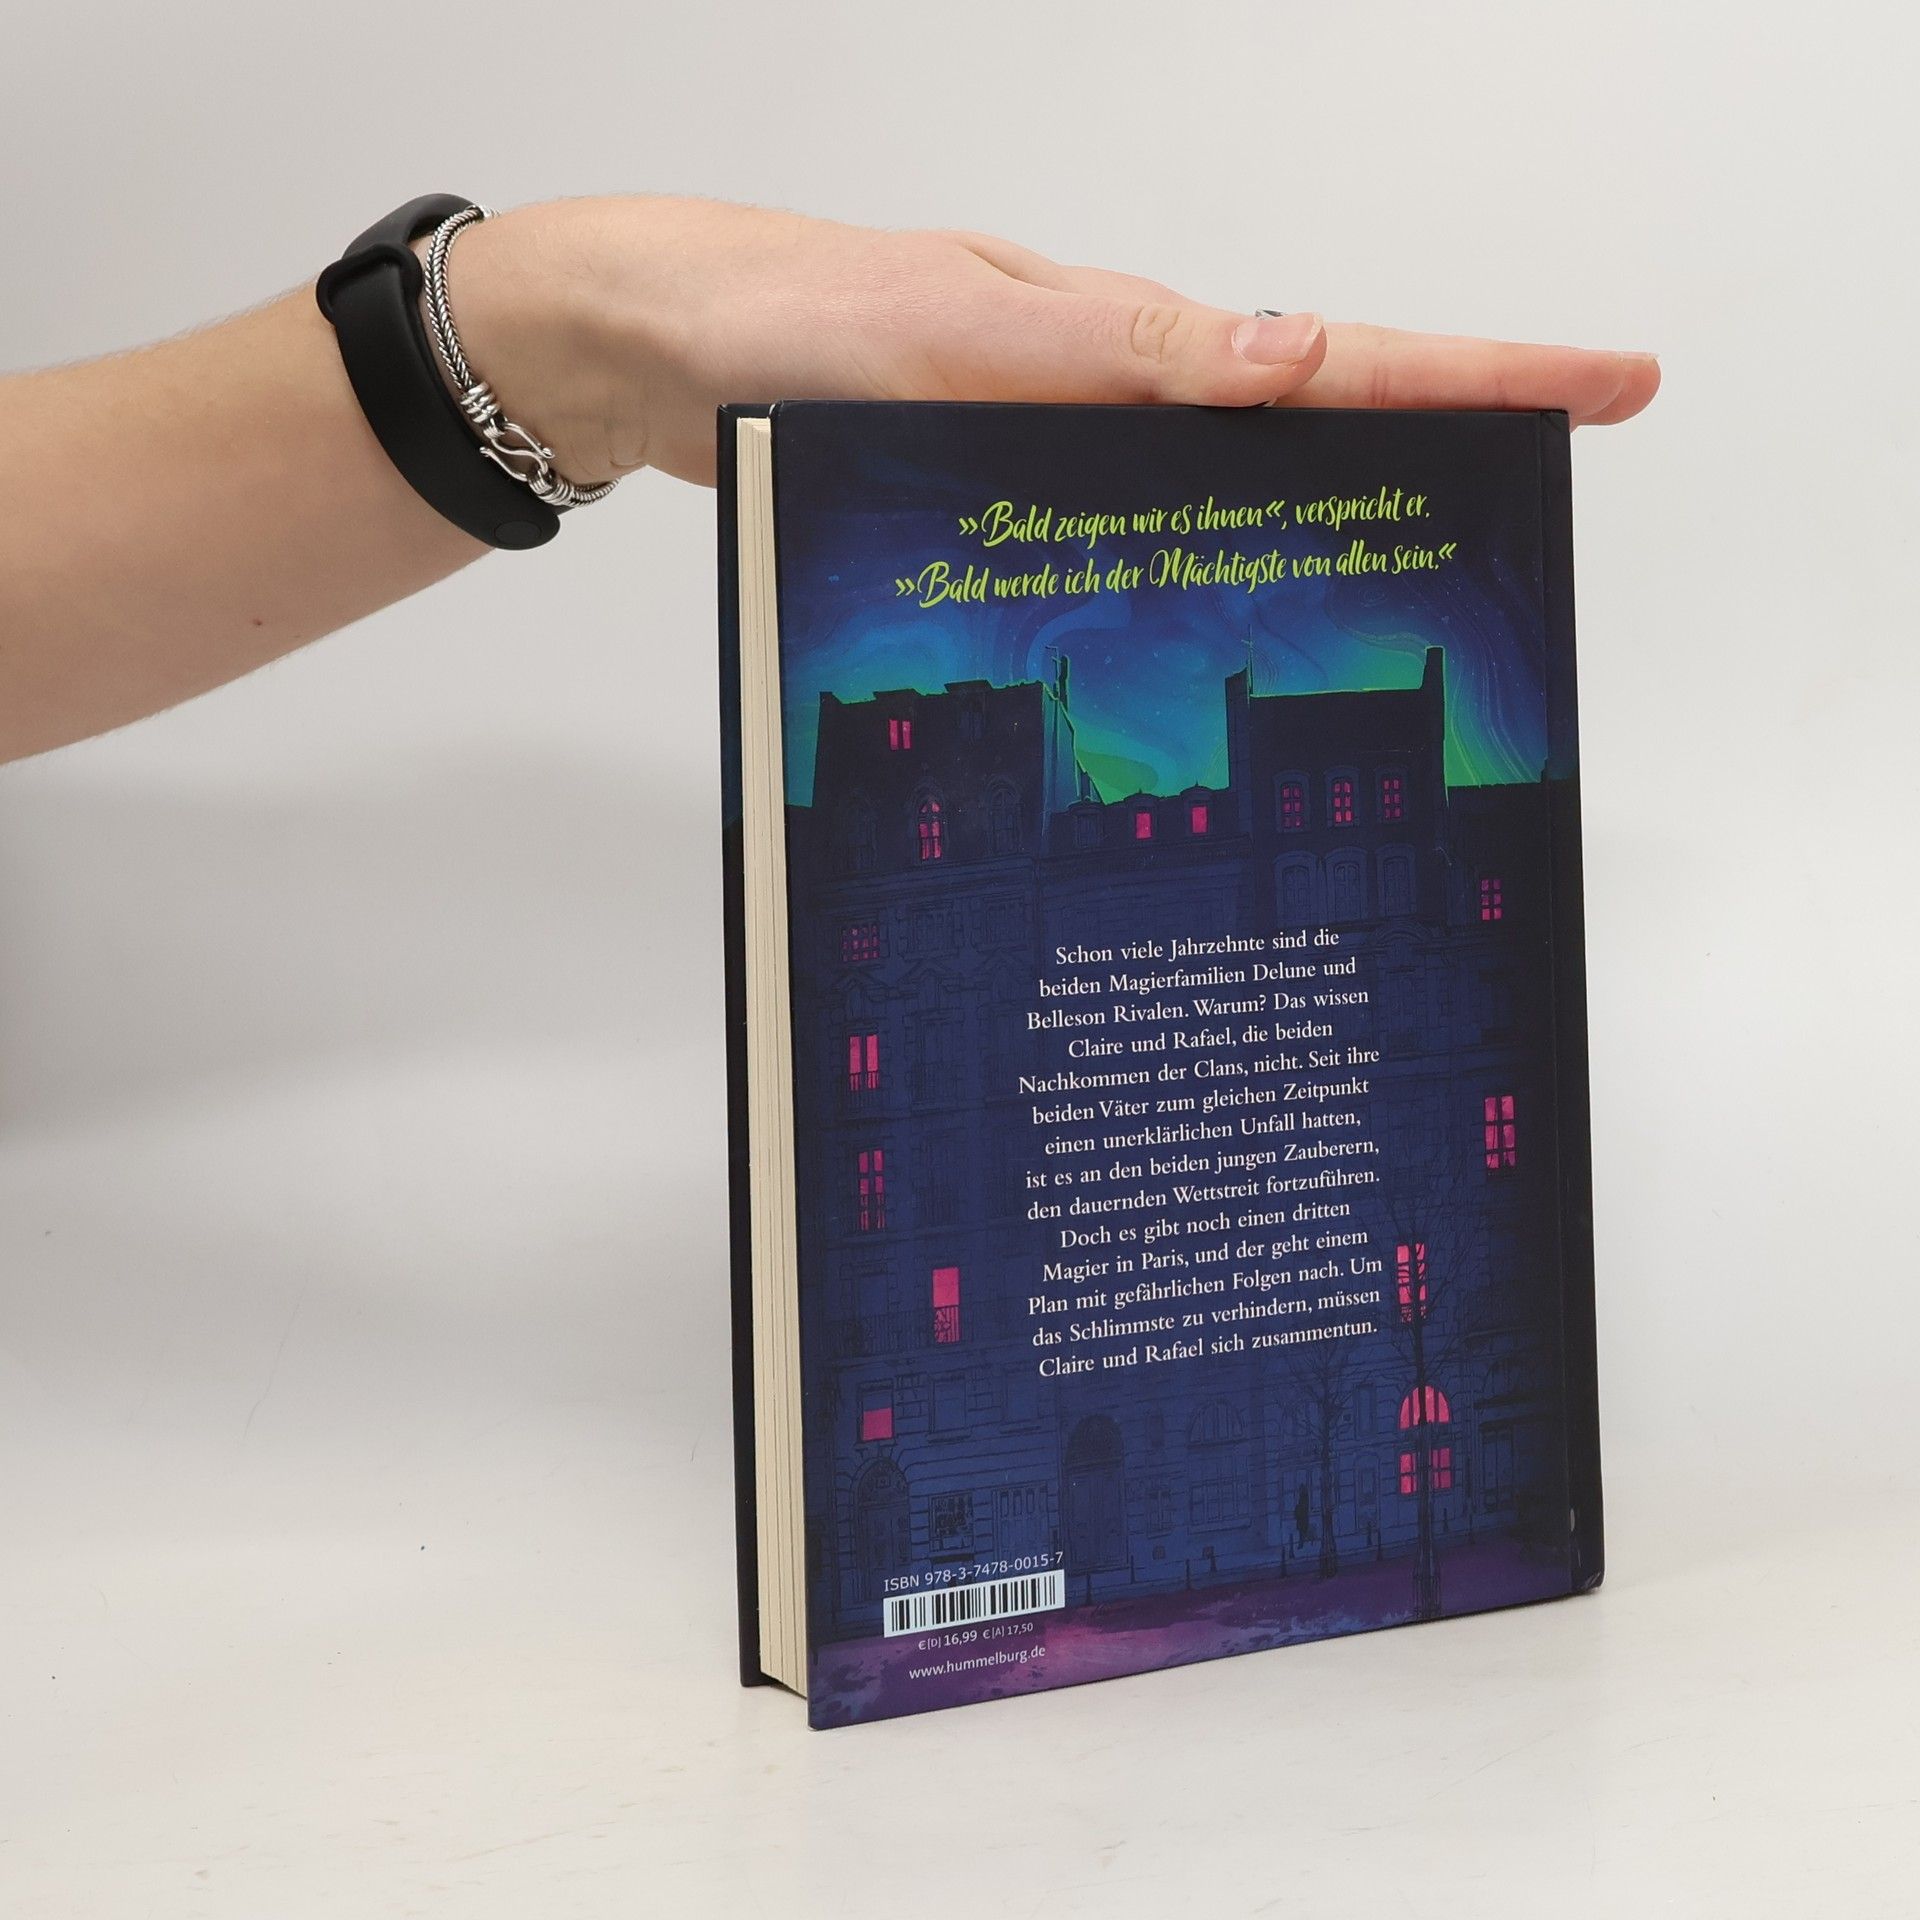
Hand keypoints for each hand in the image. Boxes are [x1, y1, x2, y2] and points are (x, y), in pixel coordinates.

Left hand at [448, 197, 1659, 488]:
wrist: (658, 346)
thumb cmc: (783, 318)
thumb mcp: (946, 330)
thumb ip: (1108, 352)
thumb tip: (1288, 360)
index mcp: (1119, 338)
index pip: (1327, 357)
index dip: (1474, 372)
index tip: (1608, 382)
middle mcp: (1108, 392)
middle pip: (1307, 426)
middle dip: (1443, 449)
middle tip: (1559, 485)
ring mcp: (1063, 447)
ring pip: (1224, 491)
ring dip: (1327, 526)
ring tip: (1435, 581)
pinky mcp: (1011, 495)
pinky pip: (1130, 533)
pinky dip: (1192, 571)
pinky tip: (1220, 626)